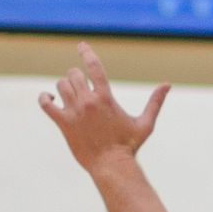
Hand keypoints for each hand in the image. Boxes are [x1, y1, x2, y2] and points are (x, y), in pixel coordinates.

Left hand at [41, 46, 169, 179]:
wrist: (112, 166)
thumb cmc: (129, 146)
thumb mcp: (146, 123)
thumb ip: (155, 102)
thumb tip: (168, 85)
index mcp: (105, 97)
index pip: (93, 66)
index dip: (86, 52)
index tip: (81, 45)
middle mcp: (88, 101)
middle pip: (74, 74)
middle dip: (76, 76)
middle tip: (80, 85)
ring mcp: (74, 112)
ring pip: (61, 85)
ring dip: (64, 86)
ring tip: (70, 94)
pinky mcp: (63, 123)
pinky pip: (46, 104)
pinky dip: (44, 98)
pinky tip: (50, 99)